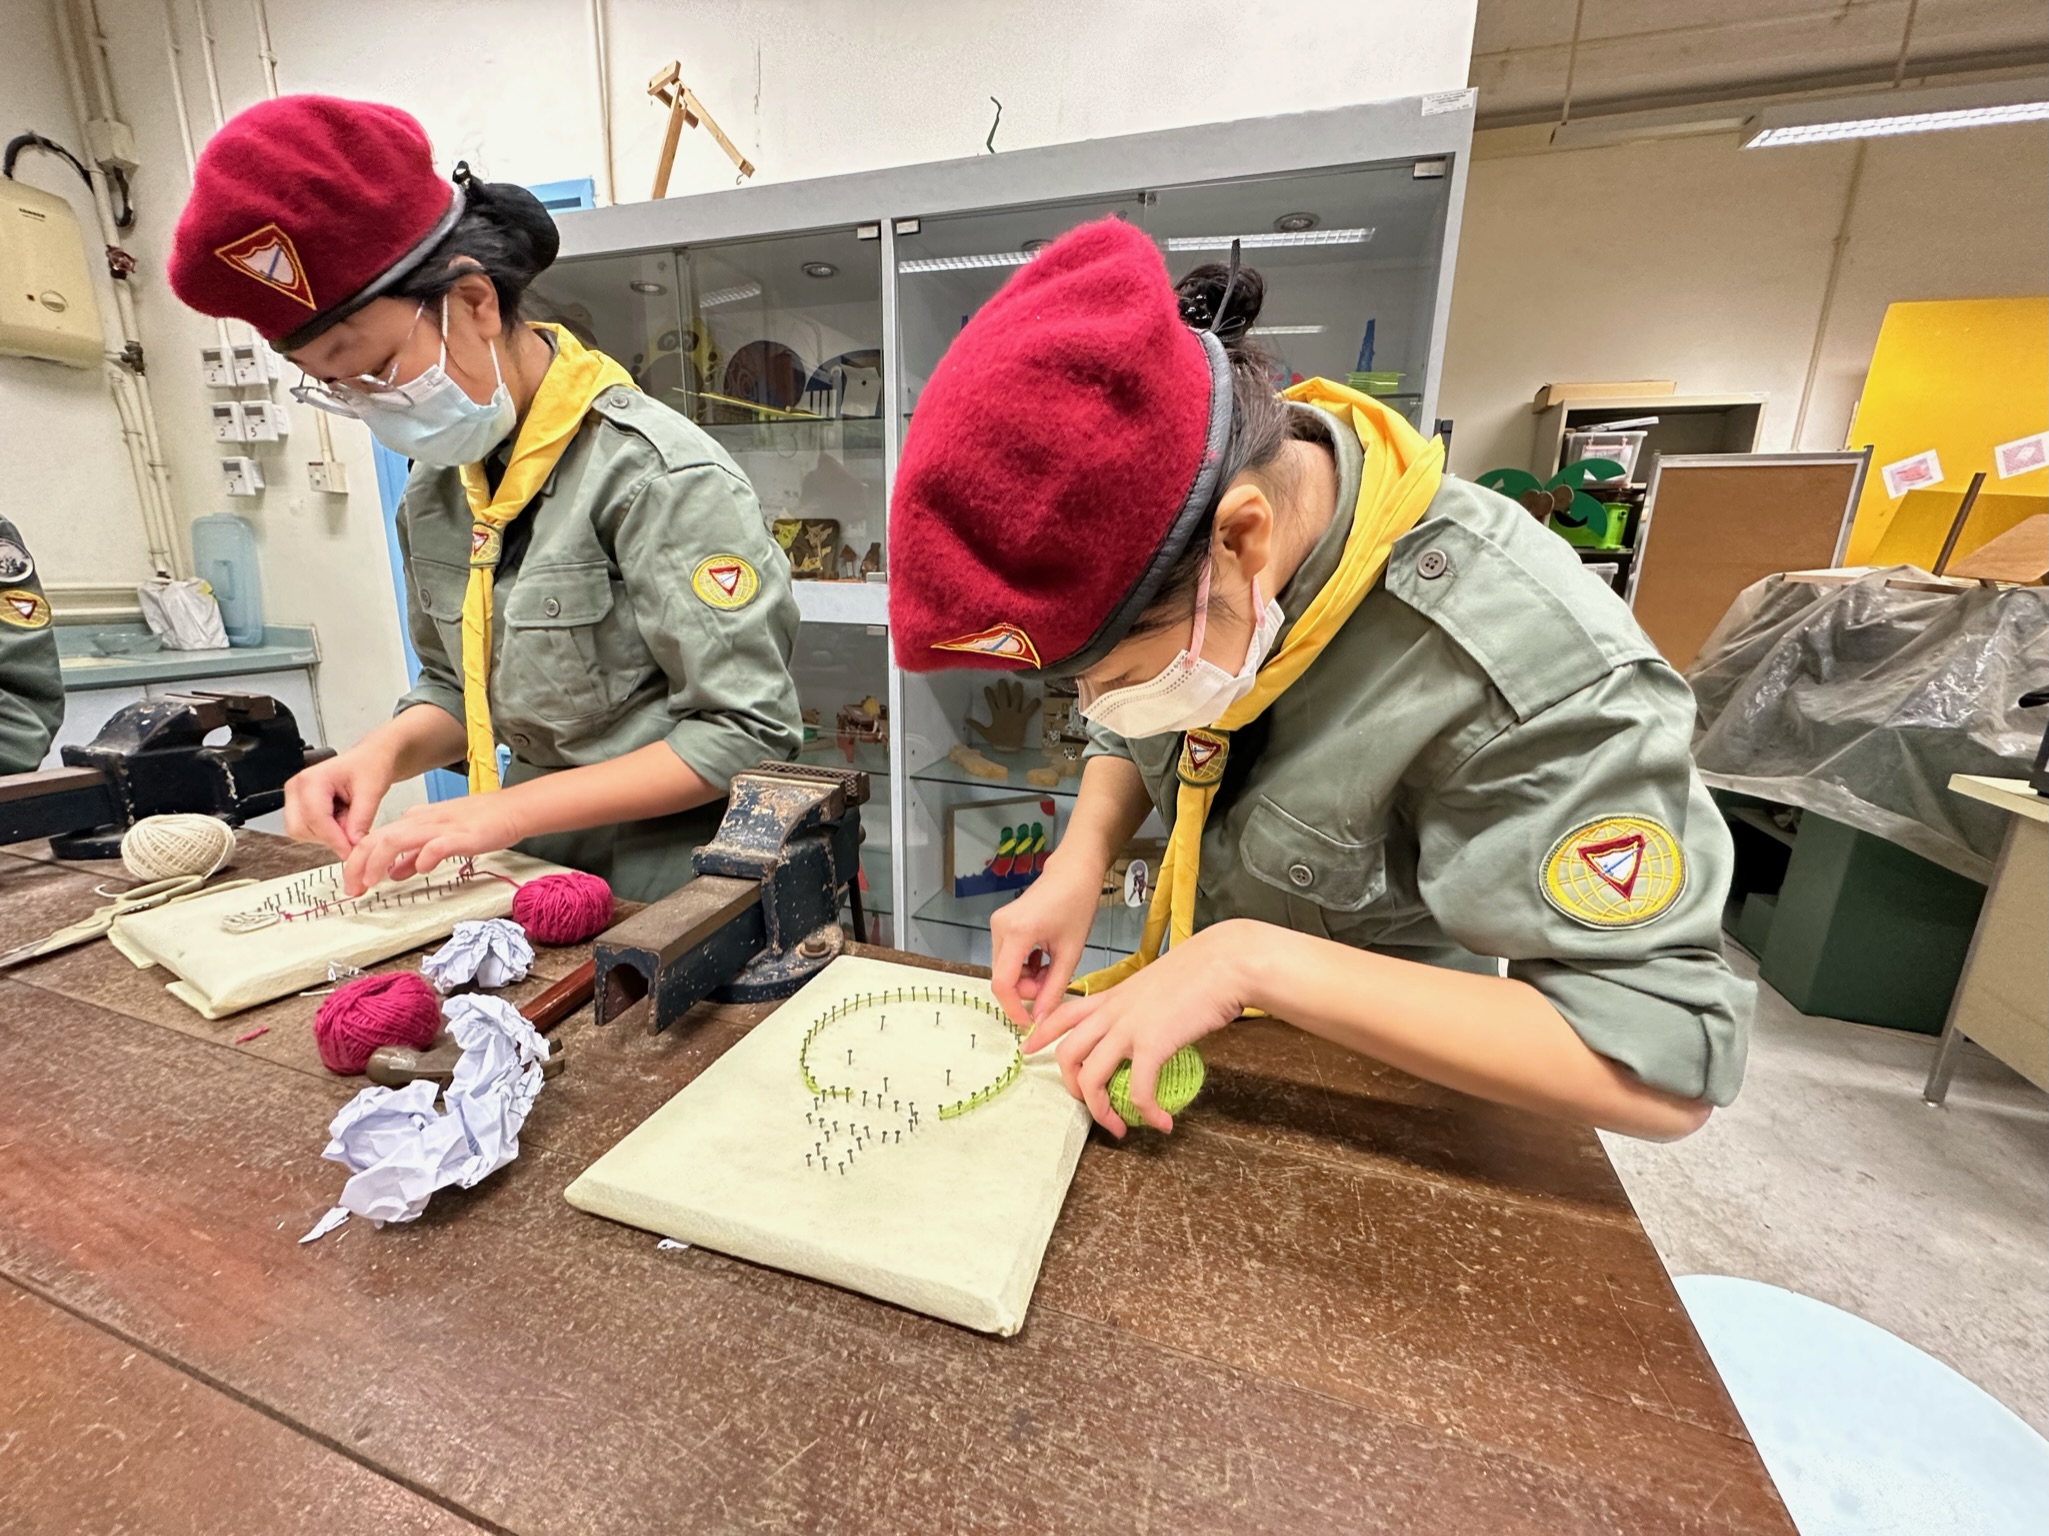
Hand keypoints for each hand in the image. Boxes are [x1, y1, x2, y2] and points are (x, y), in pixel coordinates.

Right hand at [283, 750, 394, 859]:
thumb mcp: (372, 791)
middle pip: (301, 828)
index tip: (351, 852)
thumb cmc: (369, 766)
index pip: (316, 818)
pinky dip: (324, 833)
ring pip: (301, 833)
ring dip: (327, 835)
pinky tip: (340, 819)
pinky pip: (305, 831)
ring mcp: (294, 798)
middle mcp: (297, 788)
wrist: (369, 760)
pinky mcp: (298, 808)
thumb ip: (361, 818)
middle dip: (329, 837)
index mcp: (312, 779)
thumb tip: (352, 843)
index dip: (334, 839)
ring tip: (348, 818)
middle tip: (354, 830)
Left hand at [340, 792, 526, 896]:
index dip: (358, 862)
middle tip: (353, 889)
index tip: (353, 884)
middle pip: (377, 839)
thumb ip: (414, 855)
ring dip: (378, 862)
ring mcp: (440, 827)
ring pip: (397, 840)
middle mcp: (421, 822)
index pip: (375, 839)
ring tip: (371, 883)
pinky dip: (423, 858)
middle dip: (358, 865)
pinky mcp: (460, 835)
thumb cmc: (479, 825)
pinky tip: (421, 870)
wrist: (511, 810)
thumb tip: (393, 872)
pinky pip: (436, 845)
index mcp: (414, 822)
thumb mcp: (439, 839)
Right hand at [965, 678, 1036, 751]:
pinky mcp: (1022, 719)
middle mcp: (1005, 712)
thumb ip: (976, 725)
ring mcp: (1014, 715)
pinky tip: (1038, 699)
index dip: (989, 694)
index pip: (991, 702)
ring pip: (1016, 700)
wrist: (1008, 749)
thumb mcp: (985, 733)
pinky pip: (1029, 710)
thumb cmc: (997, 741)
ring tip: (1018, 684)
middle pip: (1003, 697)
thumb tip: (966, 720)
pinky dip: (1034, 705)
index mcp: (996, 715)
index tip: (987, 687)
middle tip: (1002, 680)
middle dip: (1002, 688)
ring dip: (1017, 691)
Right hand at [989, 852, 1105, 1029]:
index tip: (1028, 1022)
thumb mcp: (1070, 952)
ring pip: (1005, 969)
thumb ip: (1054, 988)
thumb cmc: (1078, 905)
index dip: (1013, 1008)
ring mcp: (997, 925)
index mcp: (1017, 933)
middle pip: (1003, 977)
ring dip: (1027, 979)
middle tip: (1052, 988)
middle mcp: (999, 928)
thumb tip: (1041, 1019)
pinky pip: (1007, 957)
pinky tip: (1044, 960)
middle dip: (1026, 991)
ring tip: (1053, 969)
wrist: (1073, 872)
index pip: (1003, 983)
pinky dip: (1024, 966)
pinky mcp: (1002, 924)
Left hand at [1021, 922, 1252, 1135]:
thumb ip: (1143, 1007)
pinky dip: (1146, 1113)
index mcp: (1112, 996)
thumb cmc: (1201, 970)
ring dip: (1101, 1111)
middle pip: (1068, 1054)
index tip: (1028, 1049)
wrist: (1225, 963)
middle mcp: (1112, 1013)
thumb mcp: (1157, 985)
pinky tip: (1161, 1122)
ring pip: (1091, 1078)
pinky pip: (1138, 1090)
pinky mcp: (1152, 1044)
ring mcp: (1128, 1028)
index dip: (1040, 1033)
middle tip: (1090, 1104)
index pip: (1062, 1013)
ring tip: (1119, 1127)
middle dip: (1071, 1087)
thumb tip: (1151, 1029)